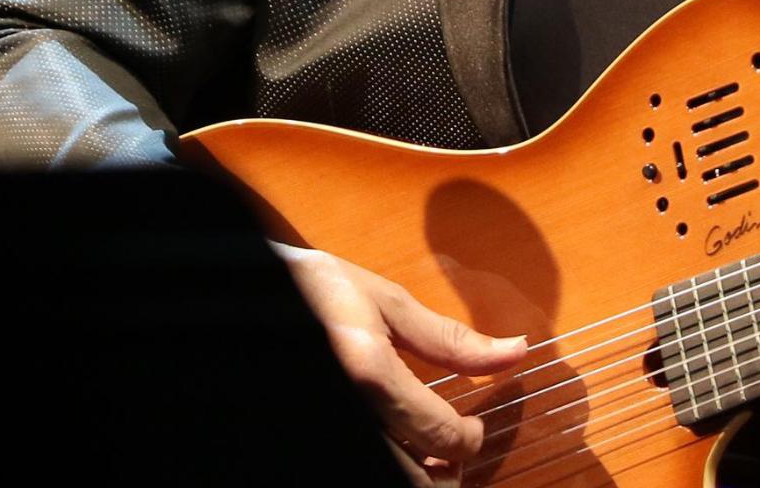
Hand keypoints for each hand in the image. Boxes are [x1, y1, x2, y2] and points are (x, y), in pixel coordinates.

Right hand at [271, 241, 526, 484]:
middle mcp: (347, 411)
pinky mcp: (312, 438)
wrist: (243, 298)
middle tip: (450, 451)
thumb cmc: (309, 291)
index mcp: (368, 373)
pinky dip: (392, 465)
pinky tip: (394, 450)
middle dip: (447, 475)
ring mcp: (329, 428)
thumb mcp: (383, 302)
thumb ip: (449, 339)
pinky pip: (367, 463)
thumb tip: (515, 351)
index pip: (442, 435)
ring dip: (419, 477)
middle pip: (418, 482)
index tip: (471, 429)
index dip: (468, 439)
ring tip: (422, 454)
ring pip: (395, 481)